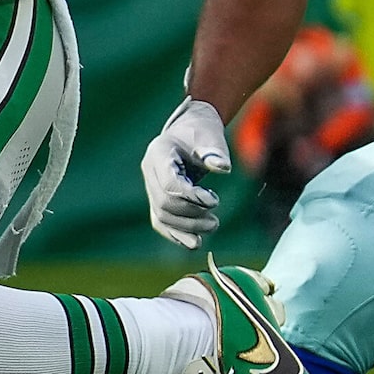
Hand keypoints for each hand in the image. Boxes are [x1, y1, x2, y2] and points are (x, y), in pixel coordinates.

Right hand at [141, 95, 230, 247]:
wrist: (190, 131)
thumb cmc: (201, 132)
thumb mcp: (210, 135)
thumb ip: (215, 151)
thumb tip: (223, 168)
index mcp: (158, 152)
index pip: (169, 183)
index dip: (191, 196)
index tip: (214, 201)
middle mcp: (149, 171)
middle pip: (164, 203)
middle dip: (191, 215)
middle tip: (215, 220)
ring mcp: (151, 186)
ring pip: (161, 216)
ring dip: (187, 227)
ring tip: (212, 225)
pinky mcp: (157, 198)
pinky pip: (161, 222)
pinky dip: (176, 234)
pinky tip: (195, 242)